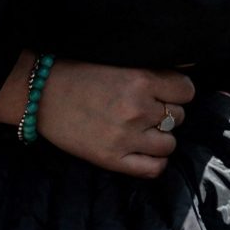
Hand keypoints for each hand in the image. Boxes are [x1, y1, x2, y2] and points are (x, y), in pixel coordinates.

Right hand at [0, 53, 193, 178]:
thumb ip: (153, 69)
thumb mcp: (118, 62)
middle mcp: (137, 109)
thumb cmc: (79, 73)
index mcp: (140, 79)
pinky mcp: (112, 159)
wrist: (40, 94)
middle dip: (165, 113)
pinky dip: (154, 161)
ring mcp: (126, 137)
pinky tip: (143, 151)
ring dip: (160, 137)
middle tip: (145, 109)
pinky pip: (153, 168)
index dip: (177, 91)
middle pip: (178, 117)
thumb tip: (189, 70)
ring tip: (141, 130)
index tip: (166, 92)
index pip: (186, 91)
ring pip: (169, 144)